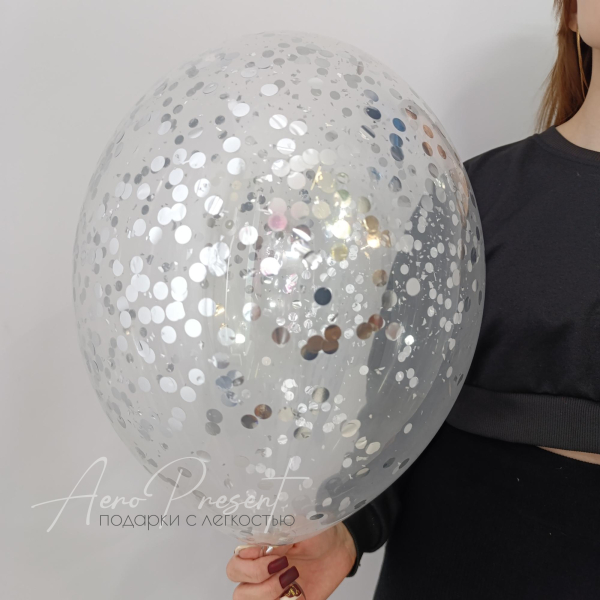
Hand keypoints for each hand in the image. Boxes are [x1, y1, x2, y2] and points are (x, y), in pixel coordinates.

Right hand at [226, 522, 356, 598]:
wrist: (338, 551)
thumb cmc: (318, 533)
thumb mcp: (302, 527)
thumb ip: (281, 535)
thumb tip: (267, 547)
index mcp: (259, 546)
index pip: (237, 557)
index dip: (248, 557)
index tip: (271, 551)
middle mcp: (259, 568)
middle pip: (235, 577)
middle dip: (256, 573)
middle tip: (283, 564)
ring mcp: (268, 588)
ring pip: (244, 598)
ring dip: (268, 591)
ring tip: (291, 578)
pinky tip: (299, 593)